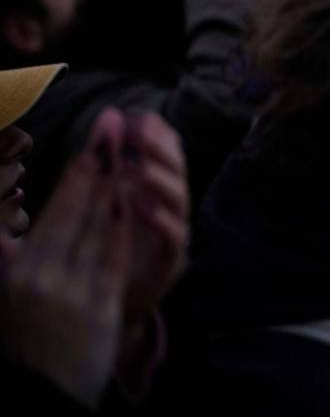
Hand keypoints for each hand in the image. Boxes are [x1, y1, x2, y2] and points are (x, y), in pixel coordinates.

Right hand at [0, 109, 131, 406]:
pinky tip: (135, 200)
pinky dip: (125, 227)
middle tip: (114, 122)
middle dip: (99, 161)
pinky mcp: (99, 310)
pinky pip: (113, 258)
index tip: (95, 138)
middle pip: (78, 207)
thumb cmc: (21, 338)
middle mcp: (44, 275)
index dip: (78, 169)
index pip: (55, 209)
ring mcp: (73, 292)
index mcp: (20, 270)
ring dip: (117, 184)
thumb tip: (8, 223)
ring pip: (99, 226)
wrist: (36, 394)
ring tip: (129, 150)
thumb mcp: (9, 290)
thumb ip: (10, 251)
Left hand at [115, 111, 188, 325]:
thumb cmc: (108, 248)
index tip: (133, 118)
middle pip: (177, 169)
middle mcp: (170, 206)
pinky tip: (141, 206)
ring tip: (140, 168)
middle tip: (139, 133)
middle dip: (160, 148)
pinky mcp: (170, 262)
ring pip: (180, 199)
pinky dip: (161, 220)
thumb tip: (109, 121)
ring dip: (162, 181)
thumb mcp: (107, 202)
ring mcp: (174, 233)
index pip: (167, 151)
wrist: (112, 303)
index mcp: (157, 188)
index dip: (155, 132)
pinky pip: (173, 237)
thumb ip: (112, 168)